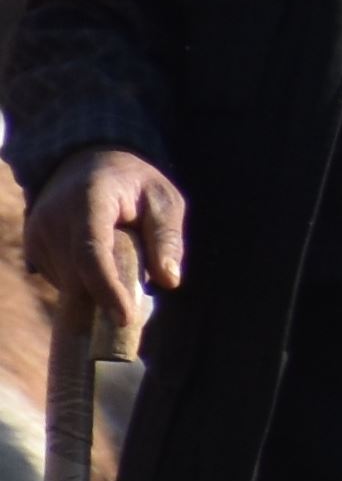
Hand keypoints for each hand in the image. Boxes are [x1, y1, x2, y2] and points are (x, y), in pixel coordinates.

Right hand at [26, 149, 182, 335]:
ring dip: (98, 290)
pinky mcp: (33, 249)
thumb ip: (167, 236)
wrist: (86, 162)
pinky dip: (85, 285)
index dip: (107, 289)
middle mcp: (53, 220)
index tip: (124, 319)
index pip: (92, 253)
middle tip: (137, 312)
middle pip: (78, 277)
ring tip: (124, 264)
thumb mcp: (162, 198)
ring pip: (69, 285)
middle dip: (107, 301)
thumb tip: (169, 281)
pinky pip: (62, 281)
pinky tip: (104, 268)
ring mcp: (37, 235)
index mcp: (87, 202)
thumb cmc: (133, 182)